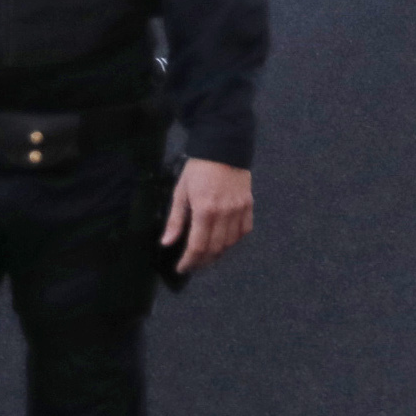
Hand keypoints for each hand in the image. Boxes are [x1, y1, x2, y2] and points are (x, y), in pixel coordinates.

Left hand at [162, 157, 255, 274]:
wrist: (224, 147)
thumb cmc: (198, 169)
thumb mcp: (181, 192)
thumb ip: (175, 220)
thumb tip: (166, 243)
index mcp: (205, 211)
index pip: (198, 246)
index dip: (189, 262)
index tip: (181, 268)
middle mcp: (225, 213)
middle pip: (215, 249)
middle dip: (202, 262)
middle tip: (192, 265)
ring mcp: (239, 209)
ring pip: (231, 242)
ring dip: (218, 253)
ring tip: (206, 256)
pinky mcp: (248, 204)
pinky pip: (244, 230)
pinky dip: (234, 240)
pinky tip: (225, 241)